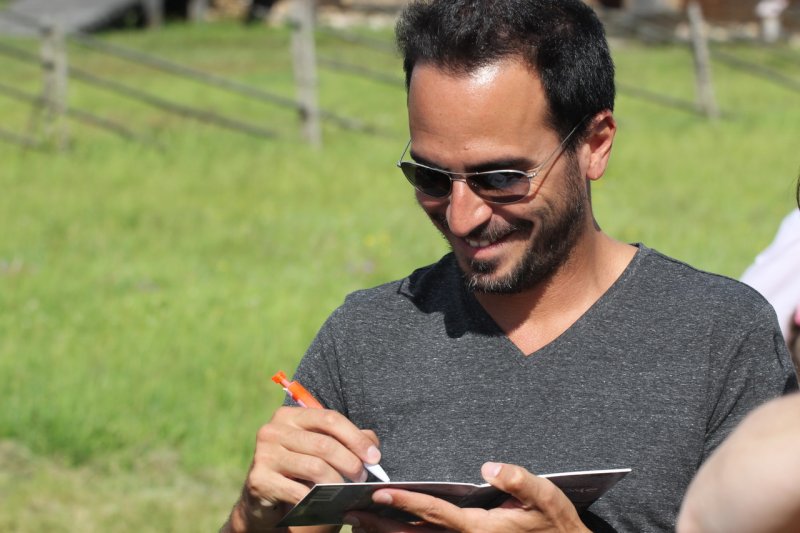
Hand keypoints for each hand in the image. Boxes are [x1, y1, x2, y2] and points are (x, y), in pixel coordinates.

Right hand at [223, 406, 381, 532]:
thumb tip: (372, 445)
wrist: (262, 502)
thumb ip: (346, 441)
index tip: (374, 457)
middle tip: (362, 478)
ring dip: (337, 483)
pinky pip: (299, 491)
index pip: (329, 419)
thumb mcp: (321, 452)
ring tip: (347, 492)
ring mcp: (263, 454)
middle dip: (350, 462)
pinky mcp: (259, 480)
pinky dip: (318, 501)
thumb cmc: (298, 472)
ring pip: (315, 467)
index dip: (356, 438)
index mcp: (289, 416)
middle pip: (324, 444)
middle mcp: (273, 430)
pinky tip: (327, 506)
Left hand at [343, 462, 589, 532]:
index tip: (381, 491)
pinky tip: (385, 527)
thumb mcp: (545, 498)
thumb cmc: (553, 522)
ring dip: (385, 532)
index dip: (407, 500)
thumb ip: (519, 480)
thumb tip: (489, 467)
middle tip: (350, 508)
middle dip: (380, 523)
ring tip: (357, 518)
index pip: (435, 512)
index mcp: (478, 528)